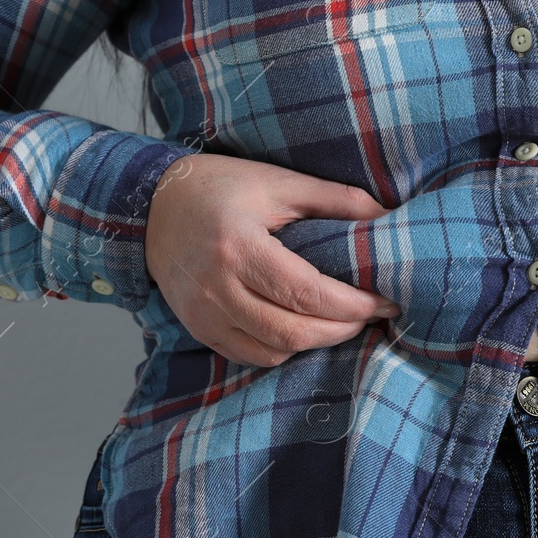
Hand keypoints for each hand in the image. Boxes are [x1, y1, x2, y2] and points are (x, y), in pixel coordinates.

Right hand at [143, 153, 400, 366]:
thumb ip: (333, 199)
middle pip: (291, 332)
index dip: (351, 306)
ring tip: (342, 322)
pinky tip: (303, 329)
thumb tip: (384, 216)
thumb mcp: (278, 182)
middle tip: (370, 315)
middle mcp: (216, 287)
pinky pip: (248, 355)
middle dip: (341, 330)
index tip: (384, 301)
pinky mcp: (197, 327)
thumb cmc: (219, 188)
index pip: (305, 293)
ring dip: (315, 343)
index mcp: (238, 246)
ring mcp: (202, 312)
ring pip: (272, 351)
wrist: (152, 205)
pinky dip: (282, 350)